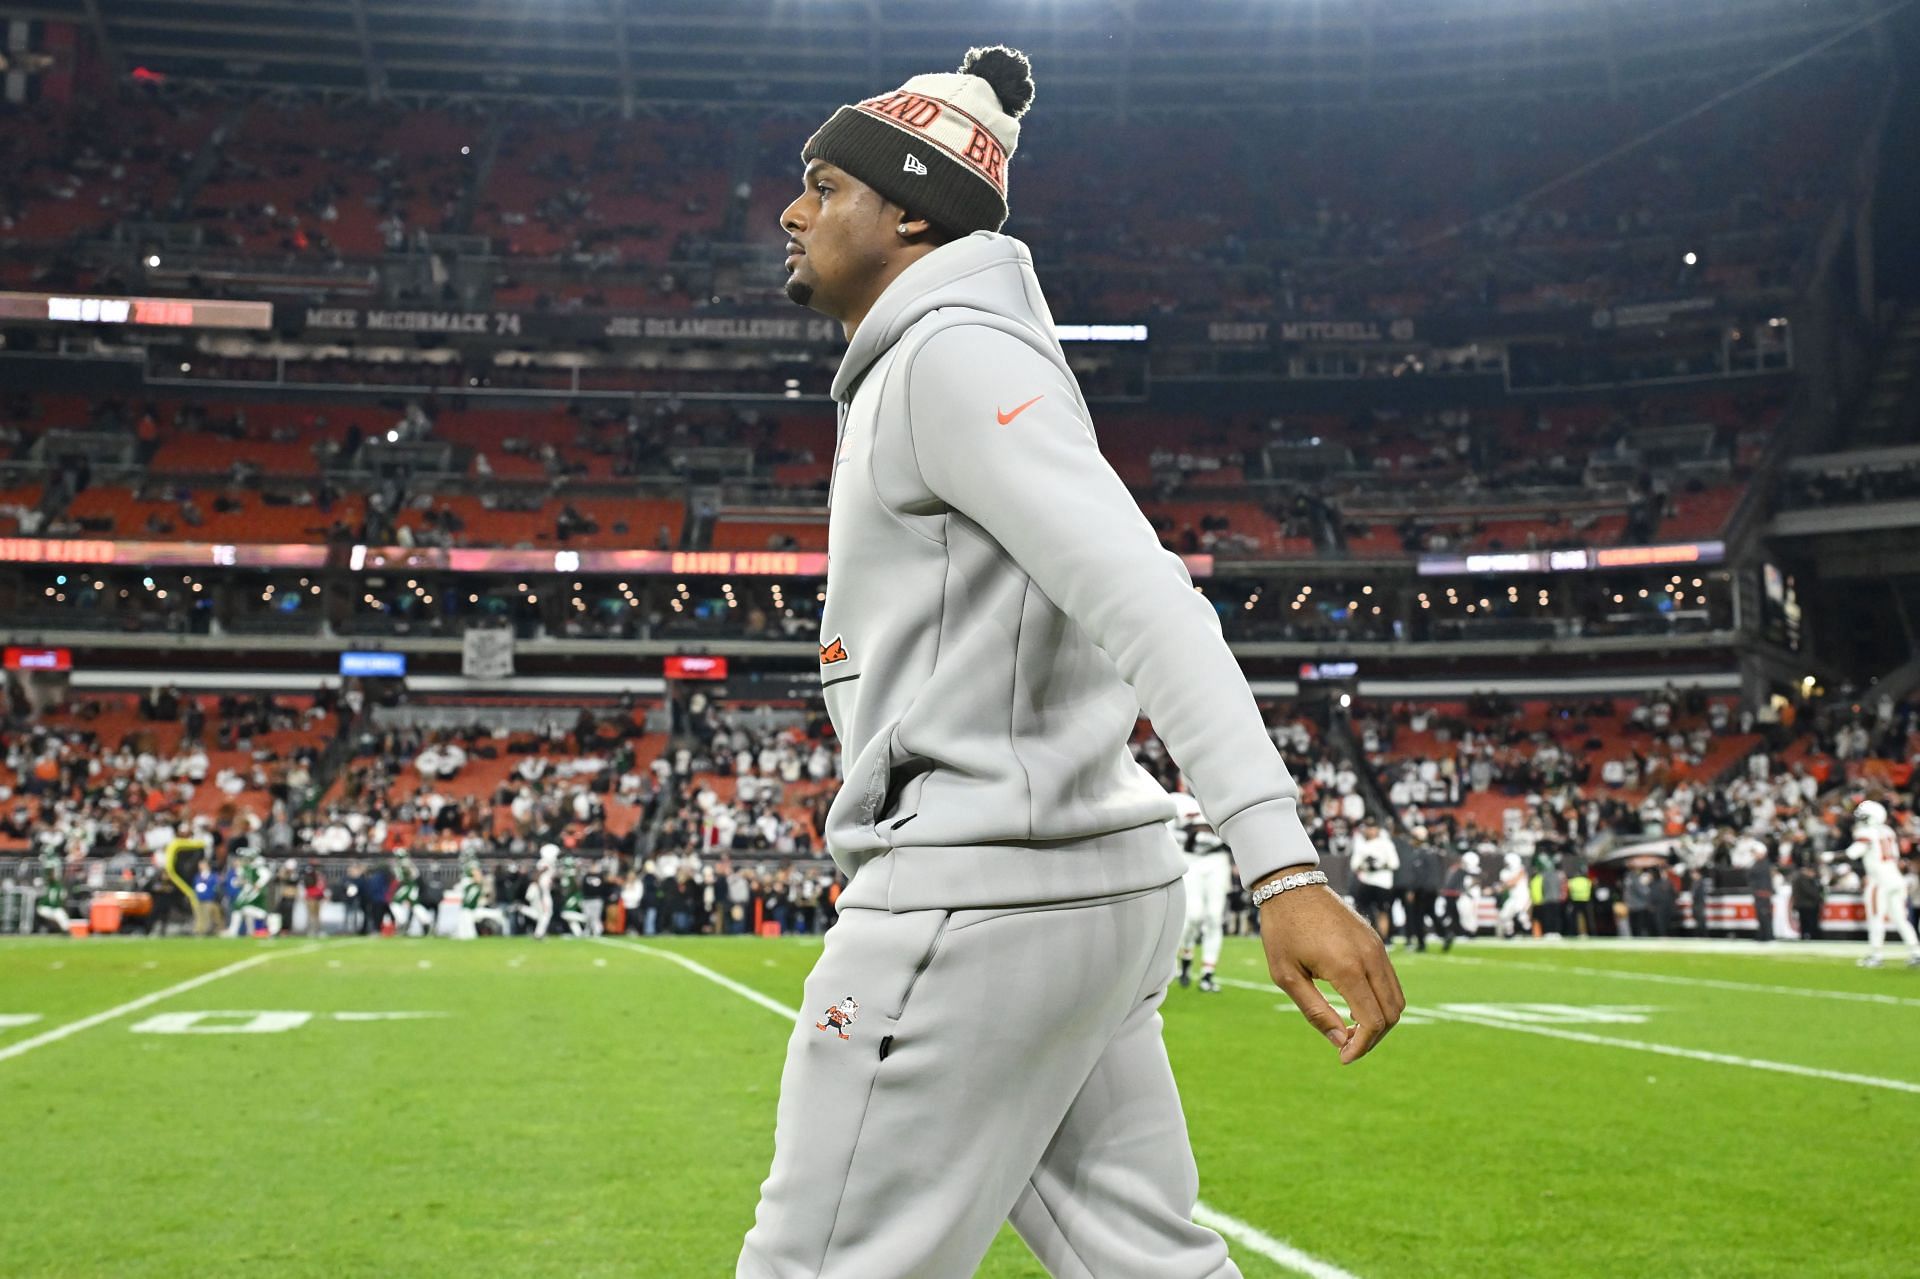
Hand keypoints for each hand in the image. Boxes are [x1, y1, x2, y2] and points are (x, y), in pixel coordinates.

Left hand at [1255, 868, 1405, 1064]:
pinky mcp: (1376, 942)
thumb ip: (1314, 1011)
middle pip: (1392, 1014)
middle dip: (1373, 1038)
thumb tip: (1338, 1041)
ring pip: (1396, 998)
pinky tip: (1353, 1006)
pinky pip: (1390, 981)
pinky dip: (1380, 1001)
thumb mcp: (1286, 976)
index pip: (1372, 1022)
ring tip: (1348, 1028)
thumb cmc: (1282, 931)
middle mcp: (1370, 957)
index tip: (1342, 1058)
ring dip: (1379, 1020)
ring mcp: (1377, 948)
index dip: (1361, 1047)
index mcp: (1348, 968)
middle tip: (1345, 1046)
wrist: (1291, 886)